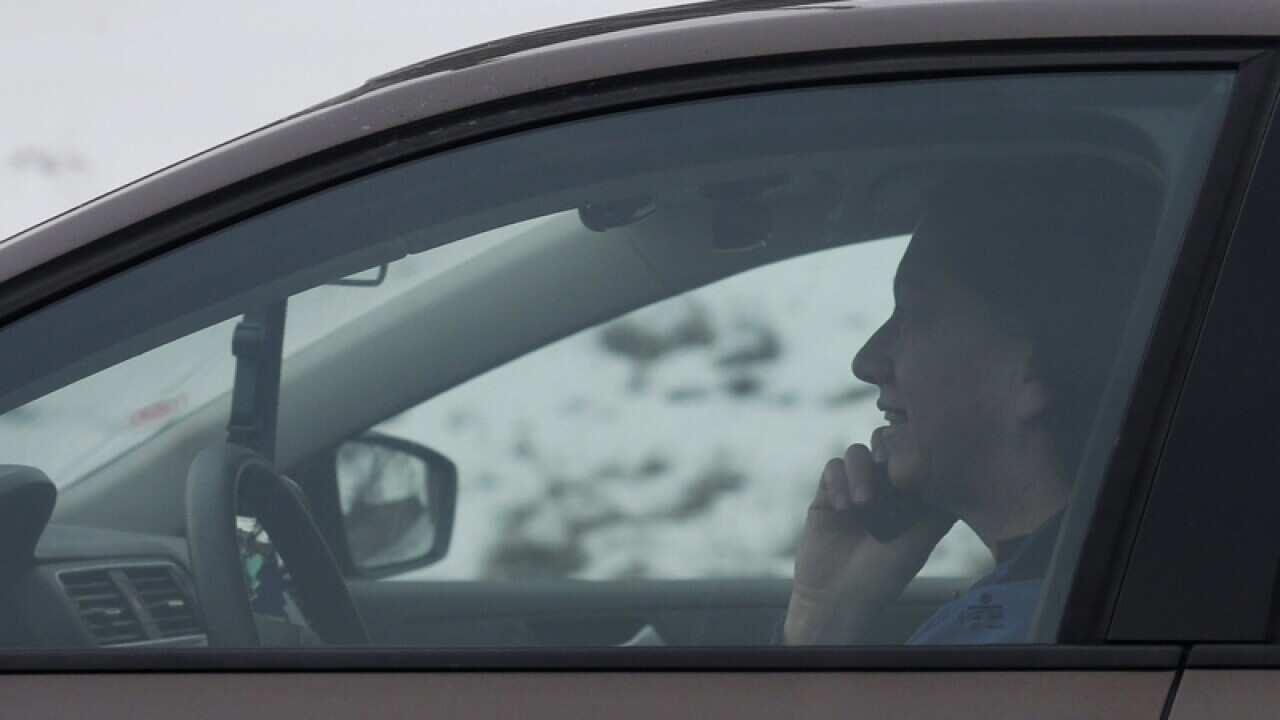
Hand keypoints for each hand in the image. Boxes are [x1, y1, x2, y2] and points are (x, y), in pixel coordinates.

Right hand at [783, 442, 952, 644]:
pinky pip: (832, 469)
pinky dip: (838, 481)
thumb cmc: (884, 574)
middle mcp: (881, 488)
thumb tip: (963, 478)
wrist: (839, 596)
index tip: (913, 466)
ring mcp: (853, 488)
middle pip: (883, 443)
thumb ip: (939, 510)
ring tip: (863, 503)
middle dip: (885, 450)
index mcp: (907, 495)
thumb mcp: (921, 541)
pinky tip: (843, 508)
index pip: (912, 455)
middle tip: (887, 469)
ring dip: (861, 471)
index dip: (912, 449)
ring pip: (856, 453)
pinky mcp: (827, 494)